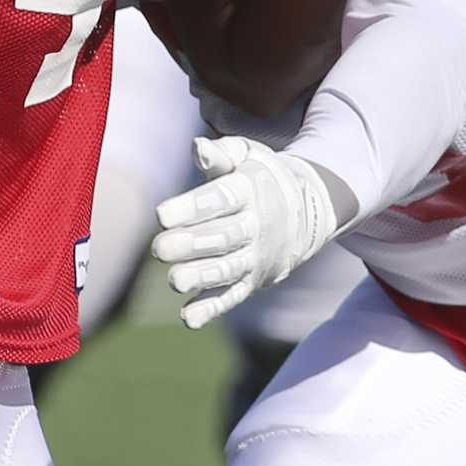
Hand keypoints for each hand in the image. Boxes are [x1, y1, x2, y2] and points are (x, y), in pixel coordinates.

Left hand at [152, 136, 338, 330]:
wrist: (306, 208)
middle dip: (191, 245)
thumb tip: (197, 147)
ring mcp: (256, 256)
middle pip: (223, 237)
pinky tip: (189, 318)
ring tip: (174, 281)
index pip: (220, 199)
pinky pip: (234, 296)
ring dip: (201, 278)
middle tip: (158, 248)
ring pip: (228, 269)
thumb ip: (220, 153)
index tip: (161, 215)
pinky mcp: (254, 280)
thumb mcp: (246, 155)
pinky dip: (213, 308)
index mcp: (249, 190)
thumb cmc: (258, 176)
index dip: (191, 208)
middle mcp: (255, 226)